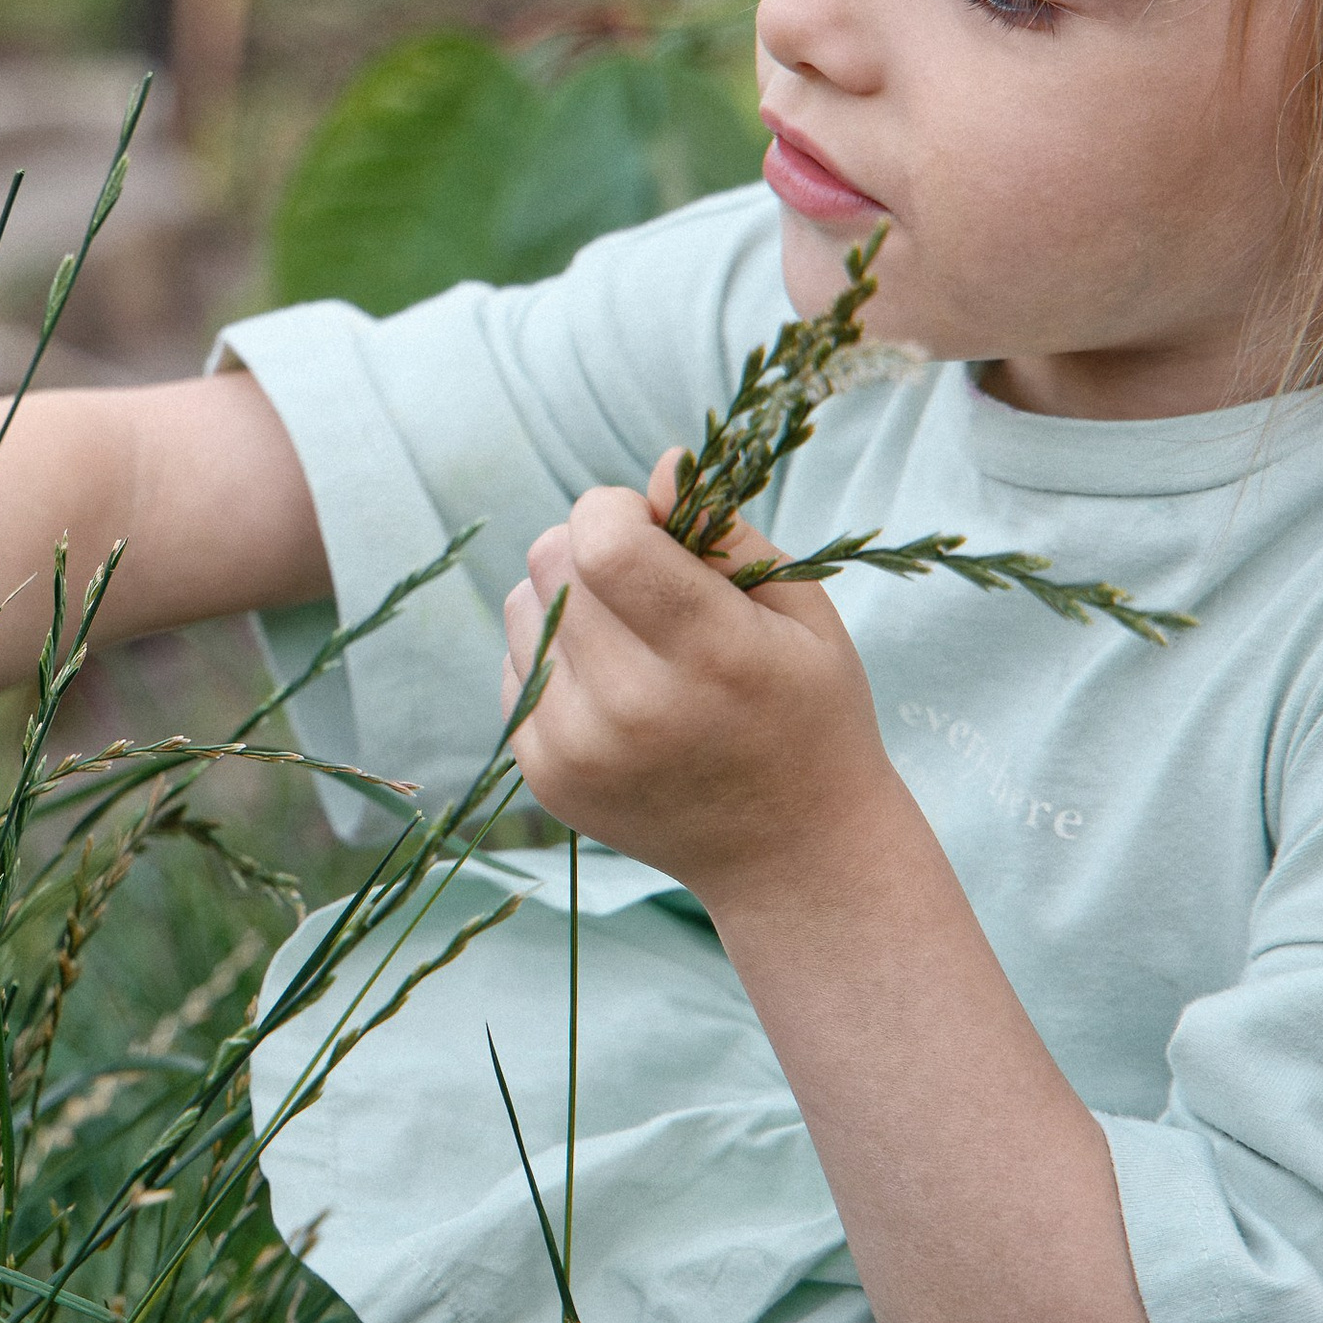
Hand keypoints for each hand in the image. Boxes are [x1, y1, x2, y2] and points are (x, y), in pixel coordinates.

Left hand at [499, 452, 894, 908]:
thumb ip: (726, 532)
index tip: (655, 527)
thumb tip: (656, 470)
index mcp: (711, 655)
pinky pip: (514, 664)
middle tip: (648, 583)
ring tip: (633, 638)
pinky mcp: (546, 775)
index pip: (601, 539)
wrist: (791, 852)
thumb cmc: (808, 712)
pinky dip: (554, 655)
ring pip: (521, 606)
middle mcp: (633, 708)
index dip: (618, 509)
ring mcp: (579, 749)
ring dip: (568, 600)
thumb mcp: (800, 611)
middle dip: (593, 545)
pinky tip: (613, 685)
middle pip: (551, 561)